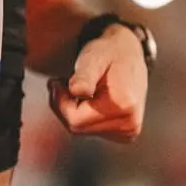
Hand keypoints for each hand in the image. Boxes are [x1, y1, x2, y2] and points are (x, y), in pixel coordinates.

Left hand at [48, 24, 146, 142]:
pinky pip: (91, 130)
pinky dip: (83, 115)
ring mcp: (128, 131)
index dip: (59, 102)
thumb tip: (78, 92)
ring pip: (81, 129)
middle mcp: (129, 124)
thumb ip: (84, 76)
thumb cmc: (109, 53)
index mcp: (123, 105)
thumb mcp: (93, 58)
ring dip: (72, 110)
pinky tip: (88, 99)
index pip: (75, 120)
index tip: (56, 82)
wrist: (129, 54)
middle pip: (77, 127)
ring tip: (80, 88)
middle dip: (64, 106)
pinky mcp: (124, 133)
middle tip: (63, 83)